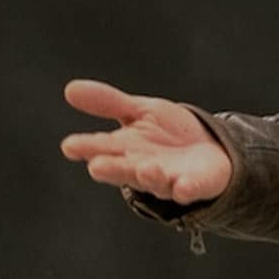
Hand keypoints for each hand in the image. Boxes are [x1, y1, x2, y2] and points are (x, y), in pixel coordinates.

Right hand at [59, 79, 233, 203]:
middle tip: (96, 166)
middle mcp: (142, 167)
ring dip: (149, 176)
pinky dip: (186, 189)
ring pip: (155, 181)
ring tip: (144, 168)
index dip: (86, 147)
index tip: (69, 146)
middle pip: (124, 169)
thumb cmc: (167, 132)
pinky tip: (182, 187)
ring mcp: (168, 179)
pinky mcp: (194, 185)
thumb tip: (69, 89)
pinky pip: (190, 189)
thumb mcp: (138, 111)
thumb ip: (107, 103)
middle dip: (112, 168)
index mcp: (125, 149)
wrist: (209, 147)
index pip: (102, 147)